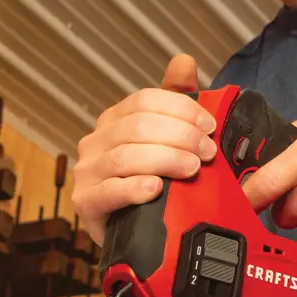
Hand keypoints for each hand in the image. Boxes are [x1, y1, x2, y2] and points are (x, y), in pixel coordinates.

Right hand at [72, 53, 217, 244]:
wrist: (137, 237)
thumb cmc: (154, 184)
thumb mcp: (170, 141)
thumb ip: (176, 101)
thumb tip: (183, 60)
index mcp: (114, 120)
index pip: (145, 101)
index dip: (181, 110)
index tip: (211, 127)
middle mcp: (95, 142)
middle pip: (137, 126)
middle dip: (180, 136)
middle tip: (208, 153)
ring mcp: (86, 173)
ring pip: (125, 156)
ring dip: (165, 160)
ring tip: (192, 170)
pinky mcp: (85, 204)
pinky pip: (109, 192)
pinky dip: (135, 188)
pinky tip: (156, 190)